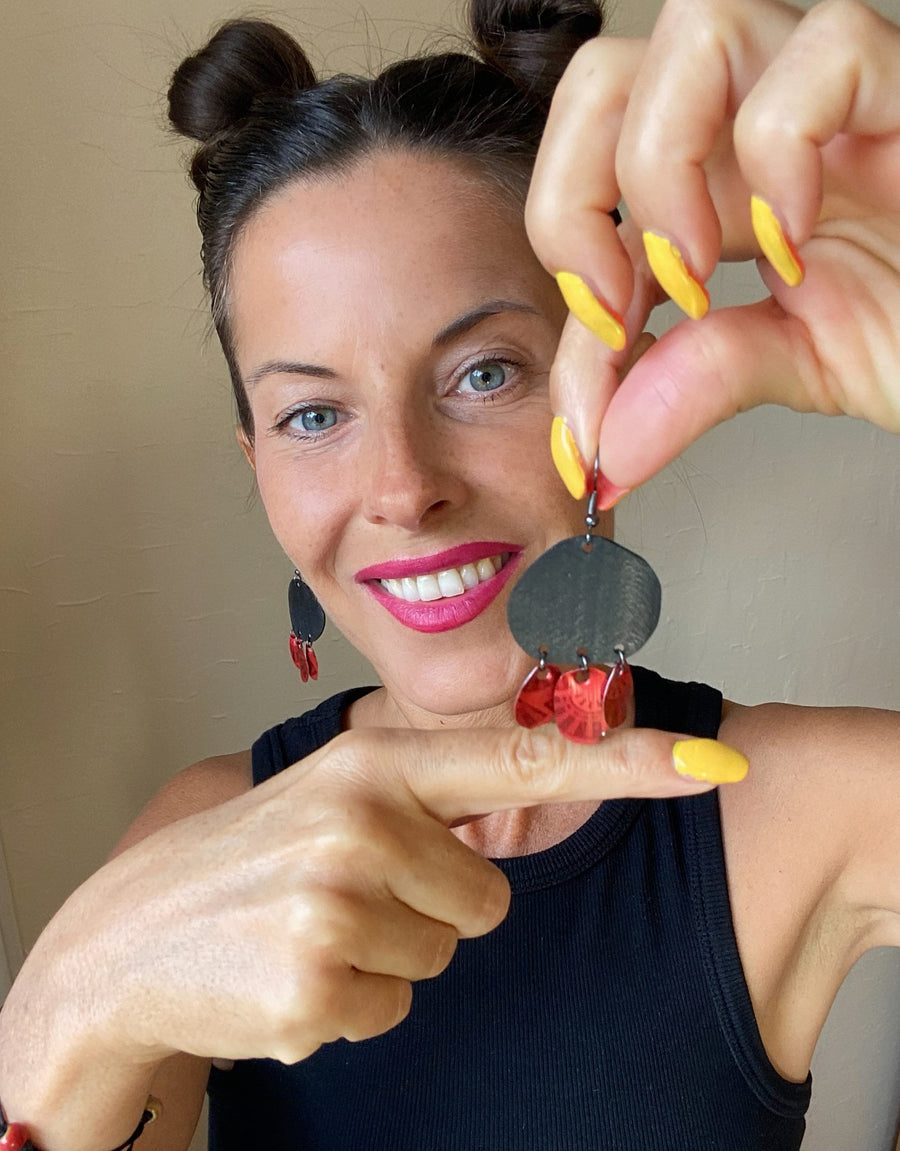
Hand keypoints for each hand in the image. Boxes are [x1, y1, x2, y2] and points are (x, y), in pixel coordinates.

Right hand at [31, 725, 742, 1067]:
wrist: (131, 937)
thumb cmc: (254, 858)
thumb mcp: (335, 795)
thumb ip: (430, 794)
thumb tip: (527, 793)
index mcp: (374, 762)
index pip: (525, 760)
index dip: (628, 762)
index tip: (712, 763)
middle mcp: (360, 818)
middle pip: (491, 897)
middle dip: (434, 908)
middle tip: (348, 895)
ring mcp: (336, 902)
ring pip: (448, 955)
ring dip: (393, 955)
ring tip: (315, 929)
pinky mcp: (315, 984)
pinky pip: (398, 1006)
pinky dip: (356, 1003)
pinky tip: (293, 975)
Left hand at [526, 0, 899, 498]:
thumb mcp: (792, 366)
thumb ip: (693, 386)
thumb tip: (603, 450)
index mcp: (721, 182)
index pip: (591, 195)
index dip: (560, 298)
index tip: (583, 404)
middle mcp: (761, 123)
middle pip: (605, 76)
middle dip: (572, 198)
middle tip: (615, 307)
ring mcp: (838, 94)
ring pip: (696, 28)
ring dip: (660, 164)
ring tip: (698, 268)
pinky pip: (829, 50)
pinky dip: (785, 148)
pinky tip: (797, 234)